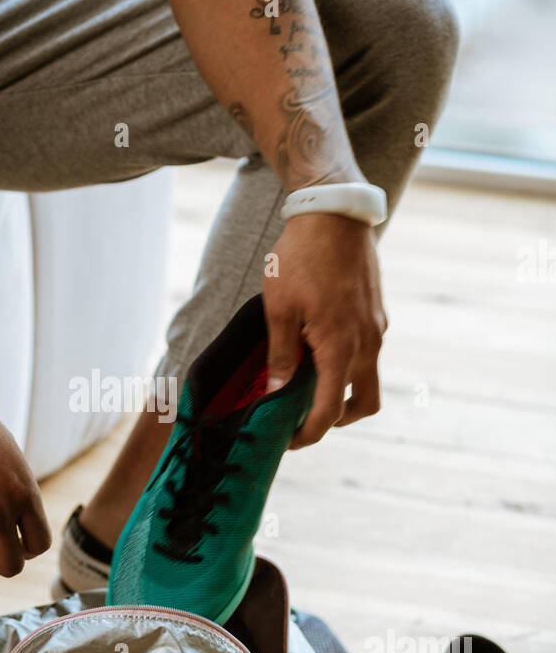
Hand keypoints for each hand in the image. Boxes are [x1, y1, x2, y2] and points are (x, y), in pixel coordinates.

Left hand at [263, 212, 387, 447]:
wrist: (335, 212)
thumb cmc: (301, 257)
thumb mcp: (279, 308)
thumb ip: (281, 355)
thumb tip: (277, 391)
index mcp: (342, 347)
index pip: (331, 411)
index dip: (310, 433)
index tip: (289, 440)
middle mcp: (367, 343)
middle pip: (364, 404)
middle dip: (338, 420)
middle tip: (304, 419)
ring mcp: (376, 327)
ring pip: (367, 377)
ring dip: (342, 389)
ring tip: (305, 382)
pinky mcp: (376, 313)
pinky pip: (366, 352)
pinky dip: (346, 364)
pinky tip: (316, 349)